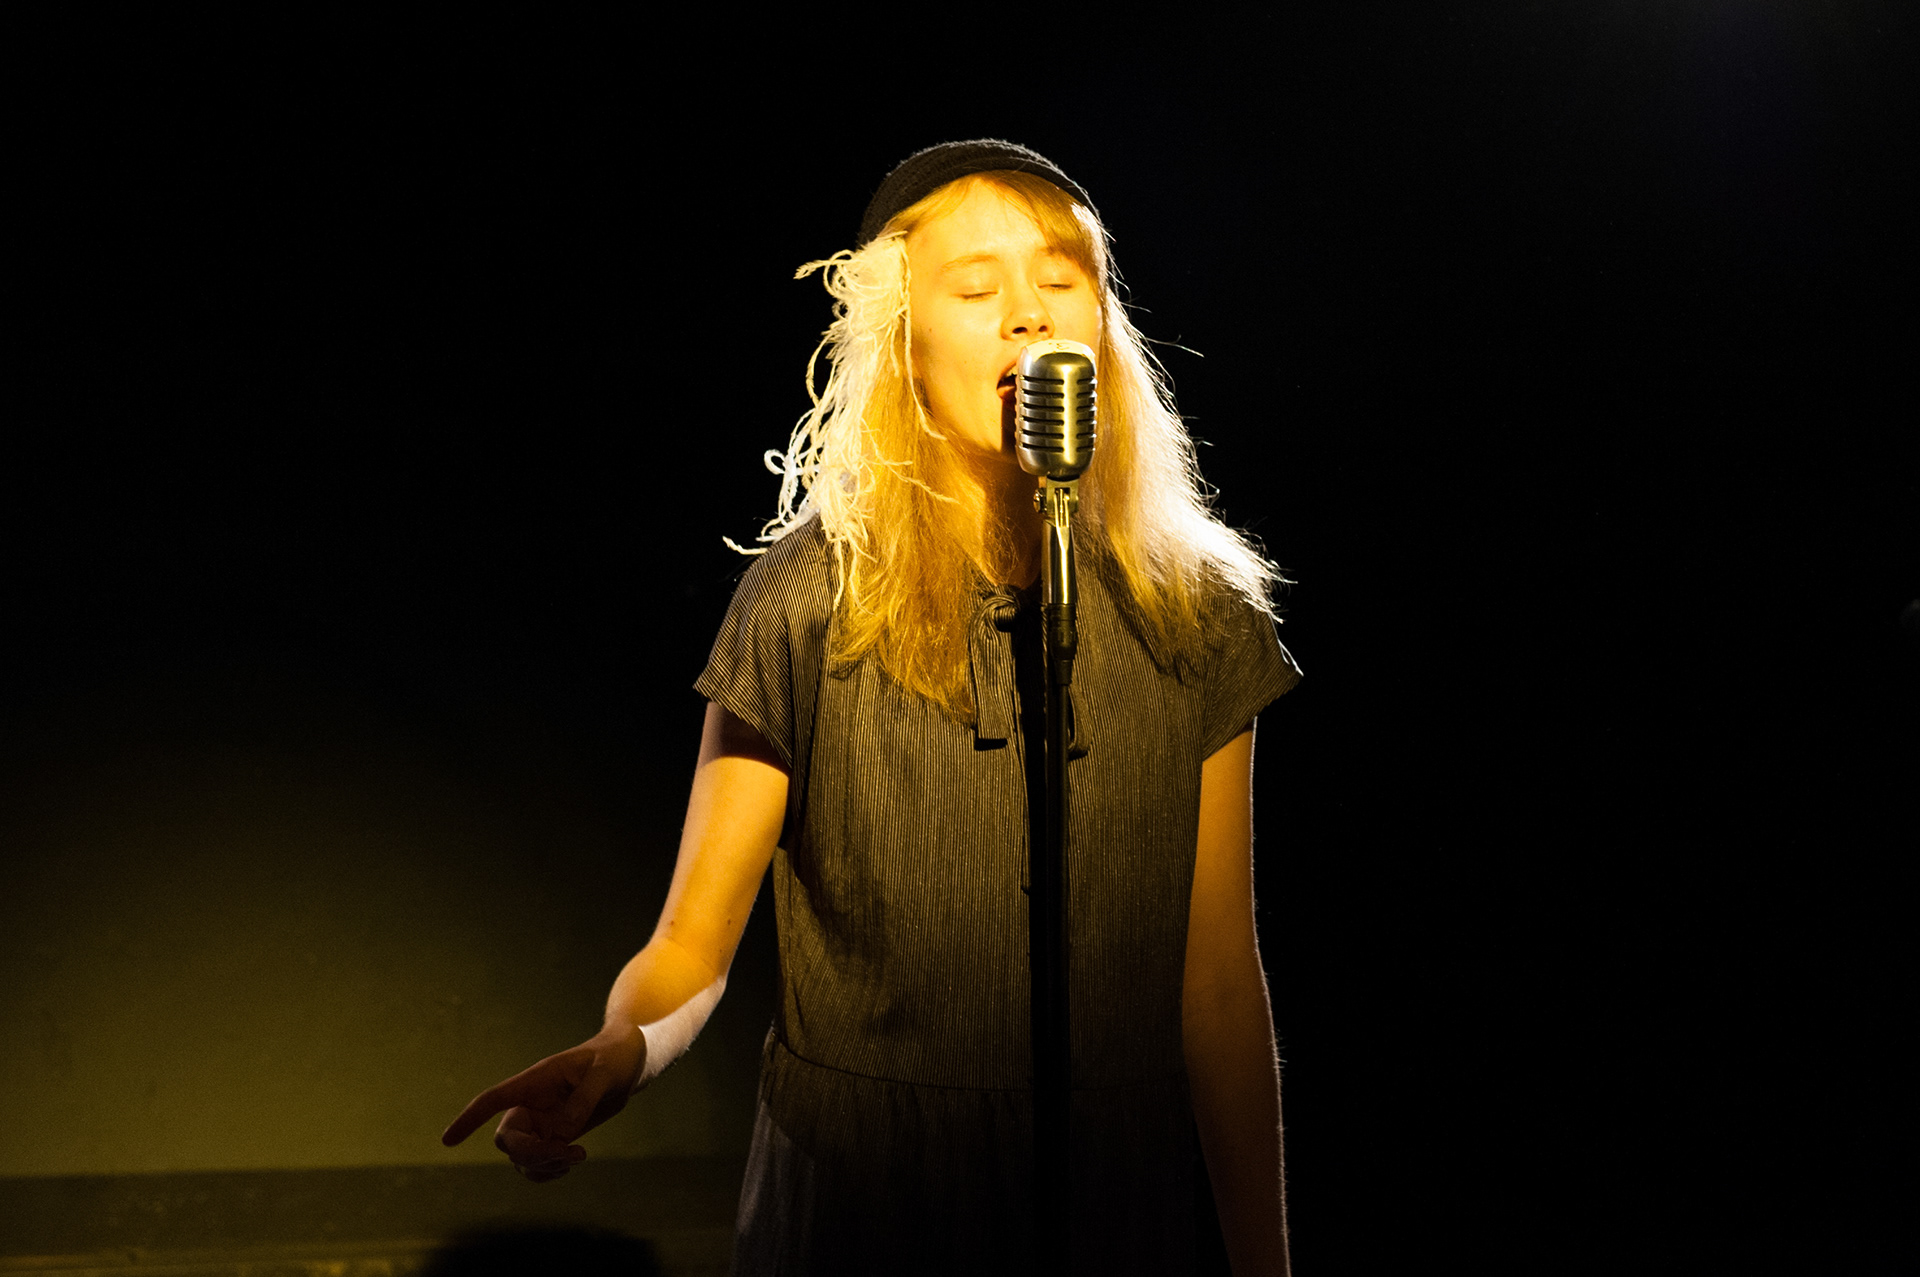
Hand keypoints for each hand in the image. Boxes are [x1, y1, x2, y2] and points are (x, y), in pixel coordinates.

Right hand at [439, 1027, 644, 1181]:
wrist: (627, 1065)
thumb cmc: (613, 1059)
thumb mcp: (605, 1073)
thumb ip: (582, 1101)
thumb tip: (561, 1135)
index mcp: (535, 1081)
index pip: (493, 1100)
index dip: (469, 1119)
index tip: (447, 1141)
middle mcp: (531, 1104)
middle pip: (507, 1139)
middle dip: (531, 1153)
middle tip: (569, 1154)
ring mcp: (540, 1123)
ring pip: (520, 1157)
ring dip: (543, 1166)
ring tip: (577, 1157)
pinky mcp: (553, 1138)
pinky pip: (537, 1164)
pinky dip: (548, 1171)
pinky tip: (570, 1164)